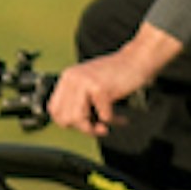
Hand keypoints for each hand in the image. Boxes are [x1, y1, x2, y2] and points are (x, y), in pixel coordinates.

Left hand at [47, 27, 180, 135]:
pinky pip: (104, 117)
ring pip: (79, 120)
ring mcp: (85, 82)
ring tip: (106, 127)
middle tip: (98, 128)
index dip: (66, 123)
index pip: (53, 109)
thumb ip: (77, 100)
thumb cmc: (115, 76)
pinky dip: (114, 121)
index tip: (82, 125)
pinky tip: (122, 118)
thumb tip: (69, 125)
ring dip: (94, 129)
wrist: (136, 60)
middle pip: (65, 118)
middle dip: (82, 129)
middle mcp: (72, 78)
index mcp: (67, 77)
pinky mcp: (100, 88)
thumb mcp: (88, 84)